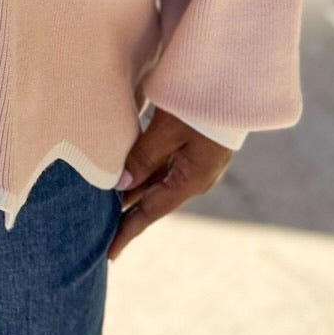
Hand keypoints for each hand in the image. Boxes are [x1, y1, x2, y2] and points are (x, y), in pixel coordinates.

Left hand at [106, 107, 231, 262]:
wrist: (236, 80)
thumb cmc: (202, 103)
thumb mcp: (168, 130)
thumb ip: (143, 157)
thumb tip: (120, 186)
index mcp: (191, 180)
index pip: (151, 213)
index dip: (127, 232)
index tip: (108, 255)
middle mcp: (194, 177)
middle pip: (152, 200)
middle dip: (126, 213)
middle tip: (97, 229)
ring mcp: (196, 163)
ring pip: (156, 183)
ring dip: (132, 192)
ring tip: (104, 205)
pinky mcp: (194, 148)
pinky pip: (163, 166)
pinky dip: (142, 173)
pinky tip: (126, 174)